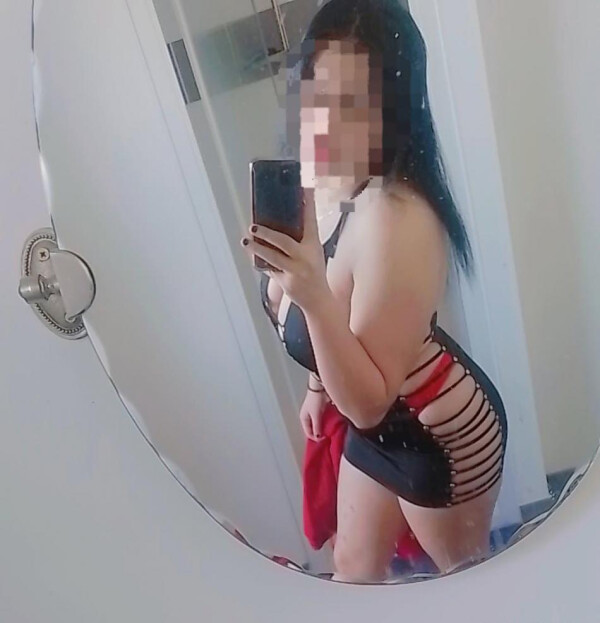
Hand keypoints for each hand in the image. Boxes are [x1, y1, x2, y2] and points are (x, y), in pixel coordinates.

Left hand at [240, 189, 329, 312]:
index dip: (308, 203)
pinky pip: (269, 270)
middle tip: (253, 226)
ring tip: (246, 240)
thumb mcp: (313, 252)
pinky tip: (252, 257)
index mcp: (313, 245)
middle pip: (284, 242)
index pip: (310, 221)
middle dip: (267, 233)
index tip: (303, 188)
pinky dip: (261, 263)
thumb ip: (300, 238)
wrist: (319, 300)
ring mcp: (295, 271)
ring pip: (272, 257)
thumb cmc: (314, 272)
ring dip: (257, 248)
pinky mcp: (286, 283)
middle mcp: (306, 257)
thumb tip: (279, 219)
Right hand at [299, 388, 328, 441]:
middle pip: (314, 429)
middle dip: (320, 433)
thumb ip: (317, 427)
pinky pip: (324, 419)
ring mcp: (315, 413)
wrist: (321, 387)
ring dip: (324, 428)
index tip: (324, 439)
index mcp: (303, 418)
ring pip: (319, 424)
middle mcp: (308, 416)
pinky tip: (332, 424)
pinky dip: (327, 422)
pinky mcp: (321, 409)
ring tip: (330, 431)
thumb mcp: (316, 415)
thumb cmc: (315, 399)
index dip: (315, 437)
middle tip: (327, 437)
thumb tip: (318, 437)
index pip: (308, 433)